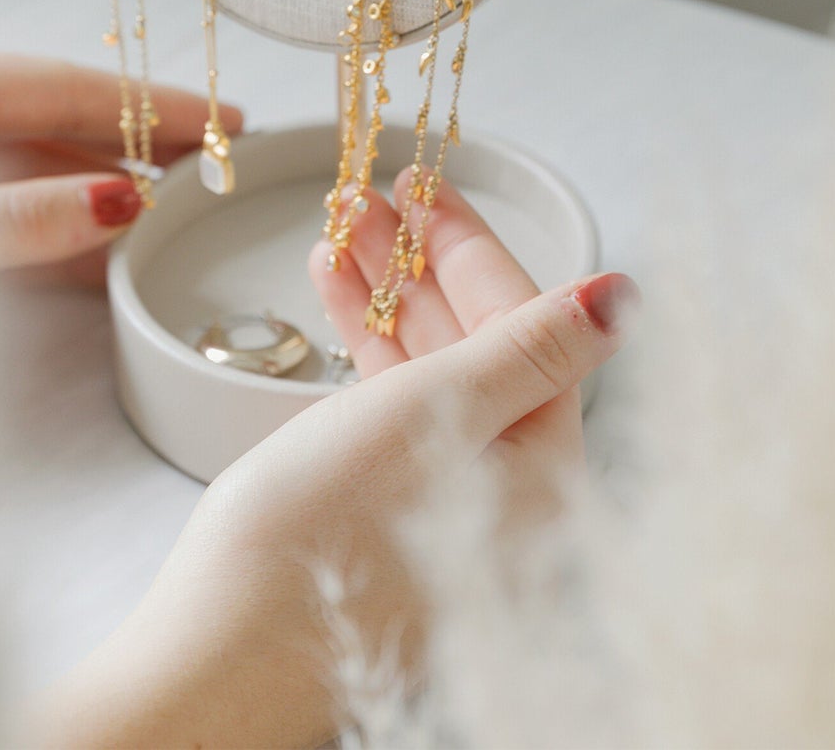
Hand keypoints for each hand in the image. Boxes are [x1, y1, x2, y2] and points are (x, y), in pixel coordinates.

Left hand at [0, 50, 233, 432]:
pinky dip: (48, 237)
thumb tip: (121, 203)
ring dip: (94, 193)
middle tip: (218, 168)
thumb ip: (13, 222)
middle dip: (132, 145)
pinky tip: (94, 258)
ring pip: (23, 176)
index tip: (221, 124)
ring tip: (175, 214)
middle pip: (47, 125)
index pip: (56, 89)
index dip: (145, 107)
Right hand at [39, 173, 636, 749]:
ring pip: (428, 365)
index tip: (426, 180)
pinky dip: (364, 339)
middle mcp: (505, 490)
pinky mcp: (385, 509)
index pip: (526, 323)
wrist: (213, 653)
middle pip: (478, 340)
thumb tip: (621, 296)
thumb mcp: (432, 413)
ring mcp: (442, 501)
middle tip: (372, 190)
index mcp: (541, 470)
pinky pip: (391, 402)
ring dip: (385, 288)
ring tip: (339, 222)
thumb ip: (526, 347)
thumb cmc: (321, 536)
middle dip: (419, 258)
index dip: (469, 243)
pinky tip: (332, 287)